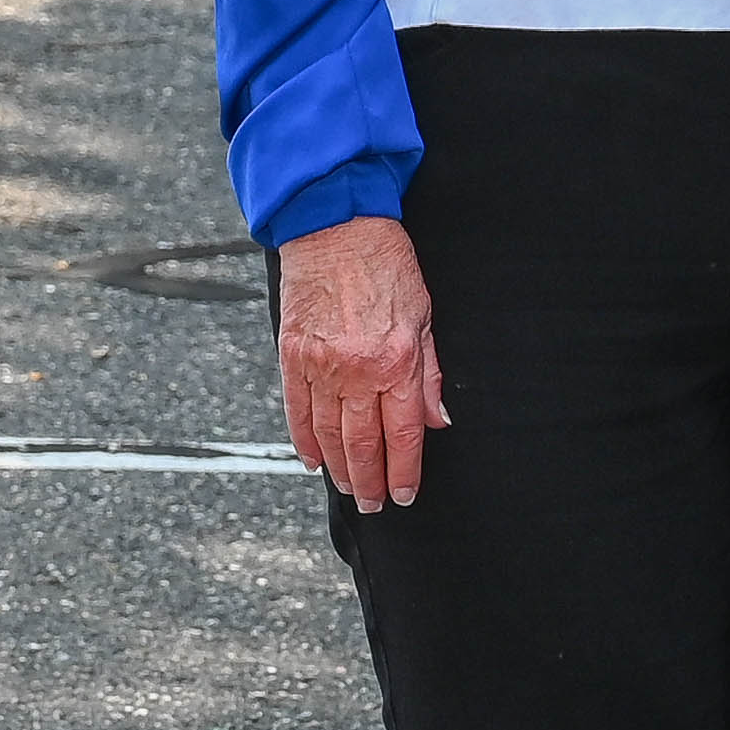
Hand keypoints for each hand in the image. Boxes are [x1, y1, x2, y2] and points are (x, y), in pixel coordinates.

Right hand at [276, 215, 444, 510]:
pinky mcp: (292, 354)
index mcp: (397, 360)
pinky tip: (313, 461)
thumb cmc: (387, 263)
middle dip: (371, 481)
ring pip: (329, 433)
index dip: (404, 470)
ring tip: (351, 490)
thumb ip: (430, 373)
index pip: (403, 433)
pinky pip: (297, 409)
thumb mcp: (424, 314)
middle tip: (376, 505)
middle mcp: (357, 369)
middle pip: (364, 443)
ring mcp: (320, 364)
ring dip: (340, 469)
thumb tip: (438, 420)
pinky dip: (304, 440)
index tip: (404, 494)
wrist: (336, 225)